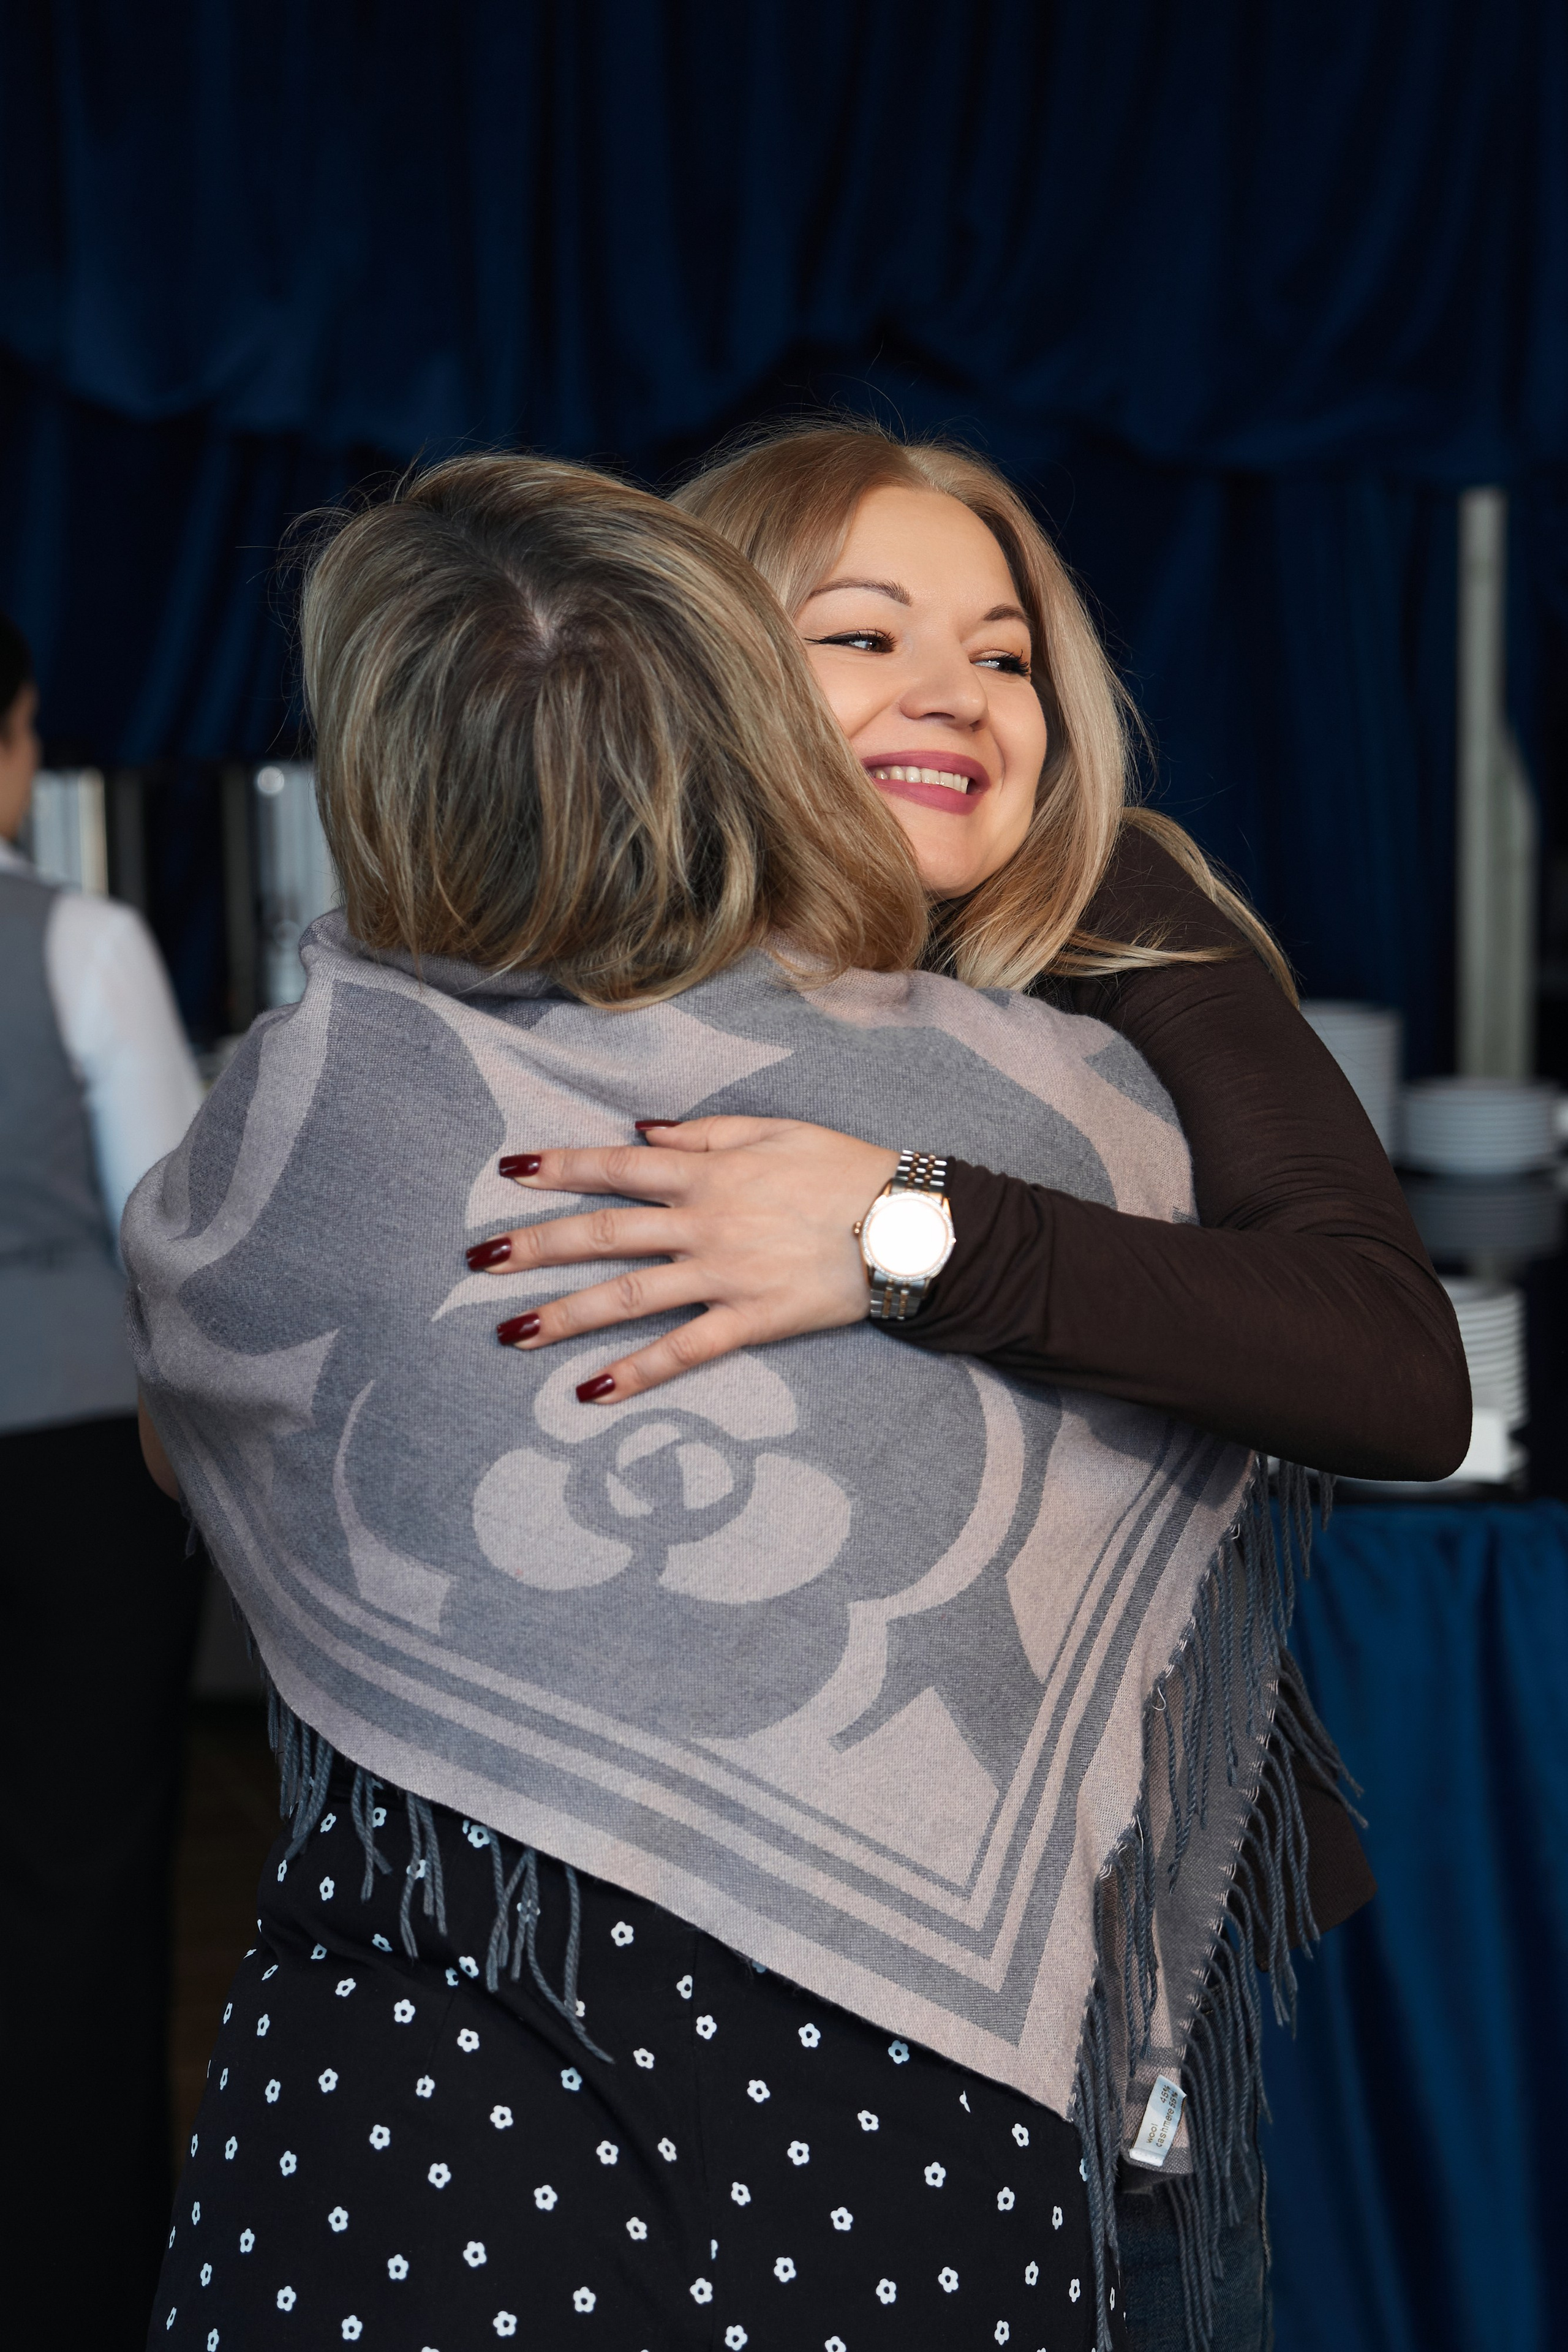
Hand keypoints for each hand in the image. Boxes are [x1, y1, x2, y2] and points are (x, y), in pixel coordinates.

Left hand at [467, 1117, 901, 1399]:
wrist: (910, 1226)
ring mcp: (723, 1275)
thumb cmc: (848, 1171)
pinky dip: (635, 1373)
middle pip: (603, 1234)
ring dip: (563, 1315)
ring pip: (627, 1296)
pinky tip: (589, 1392)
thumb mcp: (778, 1129)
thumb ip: (707, 1131)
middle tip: (477, 1261)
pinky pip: (682, 1351)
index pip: (617, 1166)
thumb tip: (644, 1131)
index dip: (560, 1168)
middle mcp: (704, 1222)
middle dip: (534, 1246)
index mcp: (709, 1171)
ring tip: (508, 1333)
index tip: (509, 1172)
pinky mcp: (750, 1320)